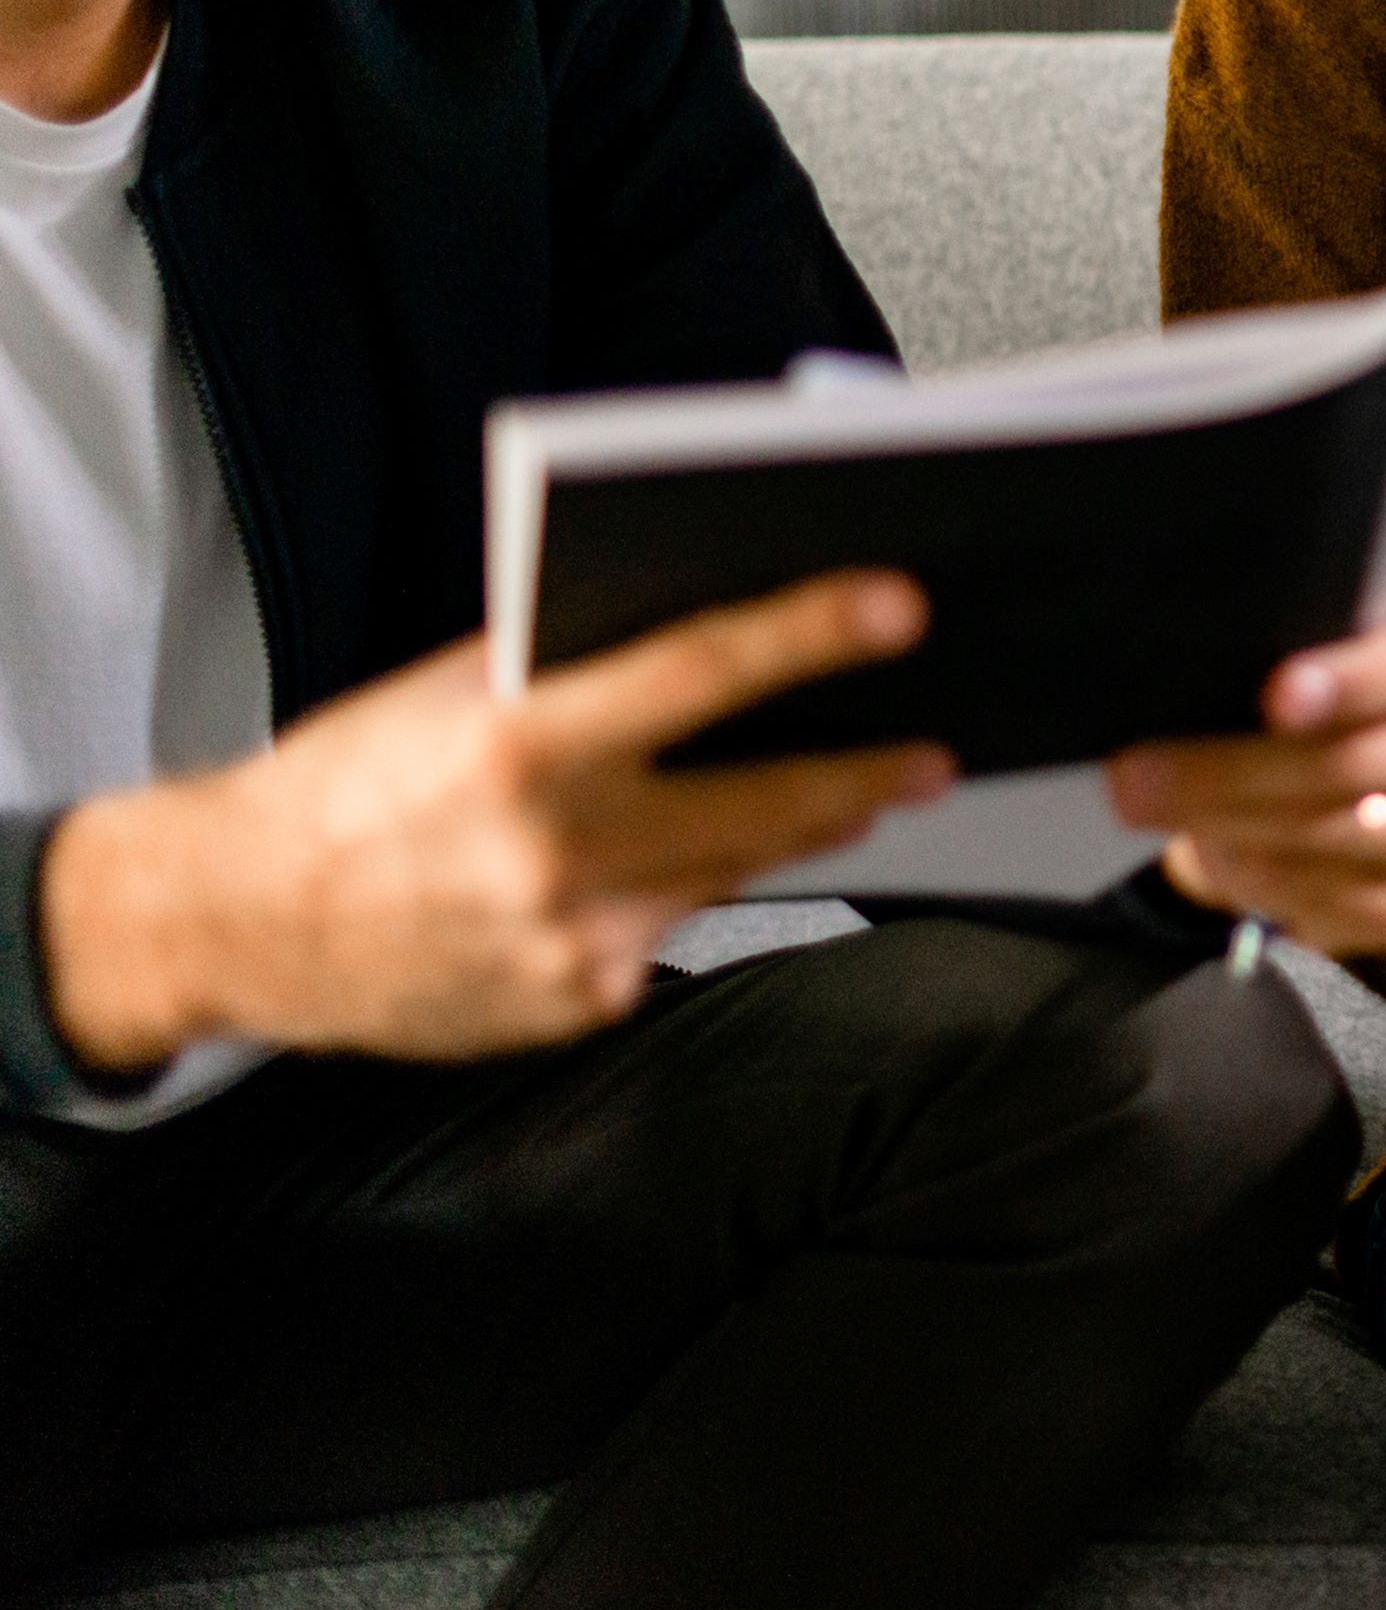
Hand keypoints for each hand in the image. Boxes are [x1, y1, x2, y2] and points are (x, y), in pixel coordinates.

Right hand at [38, 574, 950, 1071]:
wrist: (231, 919)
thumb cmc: (342, 787)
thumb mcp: (447, 696)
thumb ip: (568, 669)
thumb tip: (700, 621)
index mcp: (517, 748)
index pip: (699, 674)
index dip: (807, 635)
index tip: (895, 609)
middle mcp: (554, 851)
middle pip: (761, 803)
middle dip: (863, 776)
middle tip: (930, 753)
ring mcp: (574, 940)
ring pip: (728, 873)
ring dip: (791, 834)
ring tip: (843, 795)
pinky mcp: (580, 1000)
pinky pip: (667, 933)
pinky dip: (673, 897)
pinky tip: (639, 877)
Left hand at [1111, 596, 1385, 955]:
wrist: (1277, 769)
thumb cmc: (1289, 683)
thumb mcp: (1290, 640)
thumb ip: (1279, 641)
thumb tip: (1208, 666)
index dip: (1357, 678)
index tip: (1277, 695)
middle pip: (1378, 759)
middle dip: (1252, 767)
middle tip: (1147, 767)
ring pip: (1363, 835)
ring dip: (1244, 822)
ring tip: (1158, 804)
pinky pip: (1351, 904)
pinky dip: (1273, 880)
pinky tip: (1221, 850)